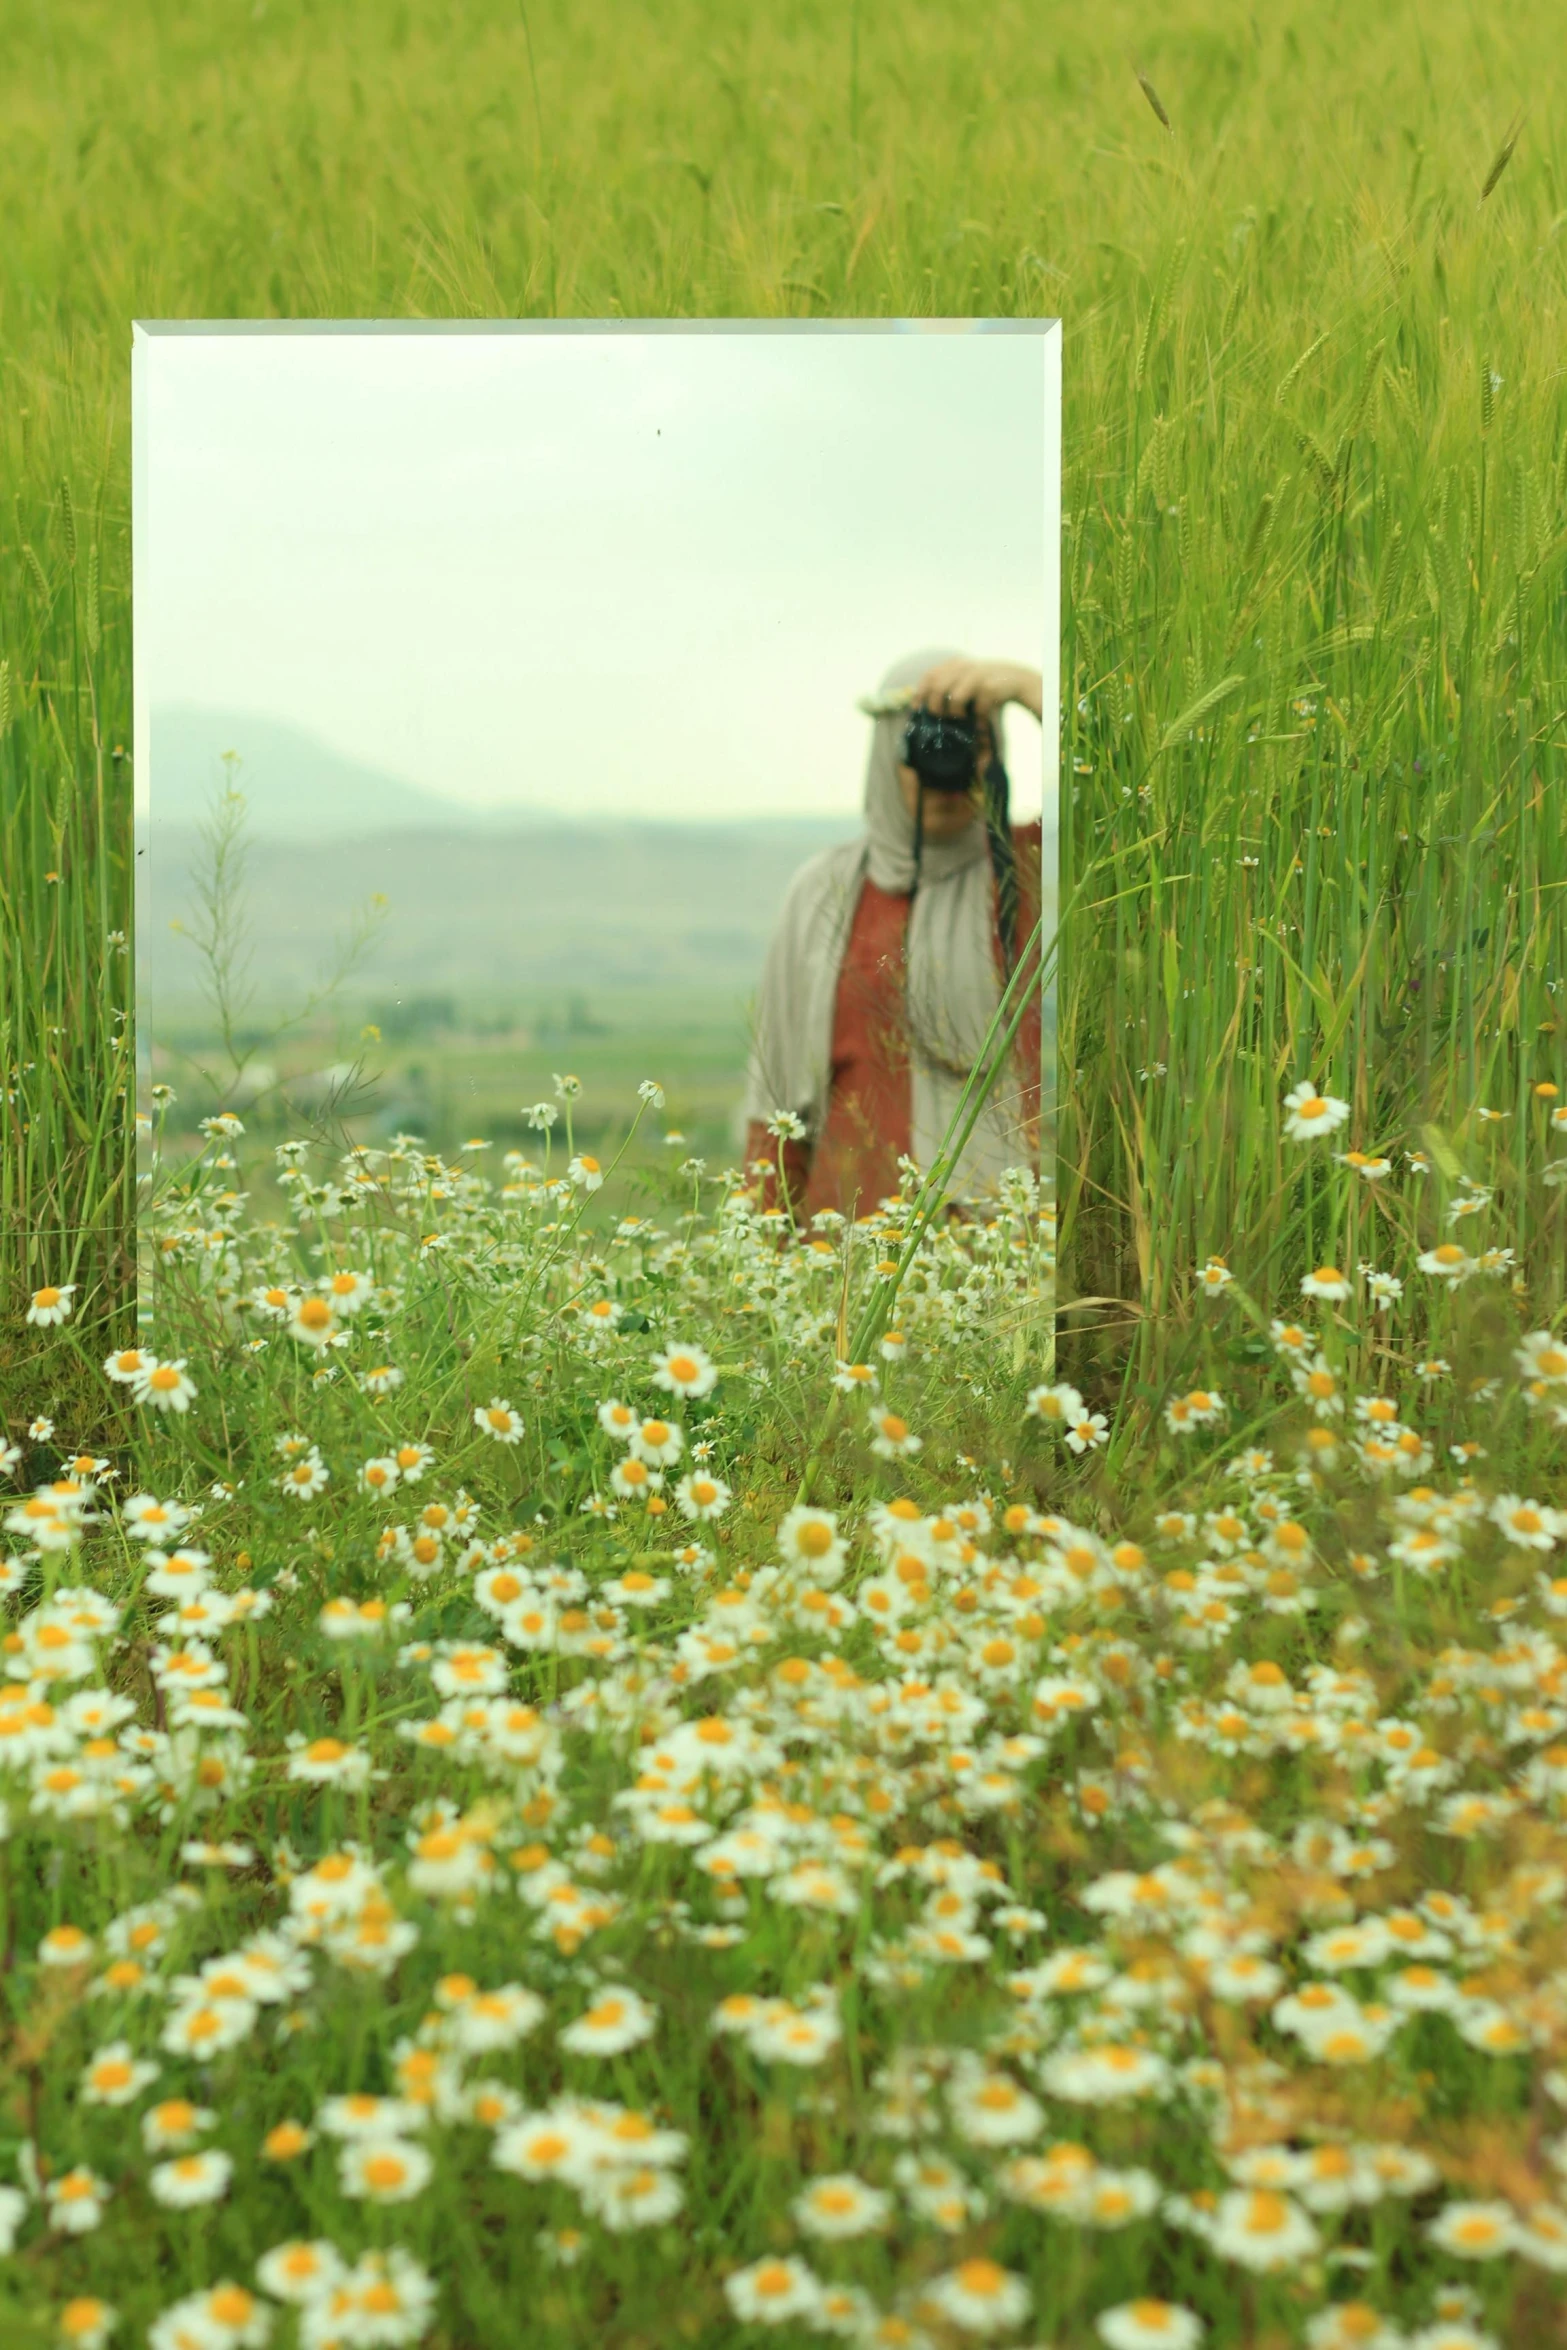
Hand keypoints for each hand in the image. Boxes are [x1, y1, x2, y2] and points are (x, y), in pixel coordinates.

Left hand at [913, 657, 1042, 722]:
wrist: (1019, 680)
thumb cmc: (988, 685)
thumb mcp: (966, 680)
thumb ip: (948, 686)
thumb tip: (923, 705)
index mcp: (955, 664)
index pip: (929, 676)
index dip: (920, 693)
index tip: (916, 709)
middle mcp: (964, 666)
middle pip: (937, 687)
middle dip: (935, 706)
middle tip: (941, 717)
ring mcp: (978, 675)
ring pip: (954, 698)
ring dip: (955, 713)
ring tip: (961, 718)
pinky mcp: (990, 686)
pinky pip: (976, 707)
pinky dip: (977, 716)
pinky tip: (981, 718)